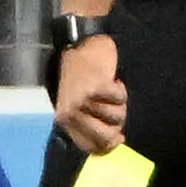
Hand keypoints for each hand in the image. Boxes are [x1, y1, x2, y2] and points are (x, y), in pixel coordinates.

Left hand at [53, 34, 125, 153]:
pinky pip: (120, 99)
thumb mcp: (78, 101)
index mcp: (65, 119)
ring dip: (120, 103)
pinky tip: (113, 80)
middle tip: (116, 108)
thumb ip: (90, 121)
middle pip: (105, 137)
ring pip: (117, 117)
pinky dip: (120, 89)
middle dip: (117, 125)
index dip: (107, 145)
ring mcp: (82, 101)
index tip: (119, 138)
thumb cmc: (82, 72)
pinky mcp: (95, 88)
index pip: (88, 146)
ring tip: (110, 88)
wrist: (81, 40)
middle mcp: (70, 113)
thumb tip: (115, 139)